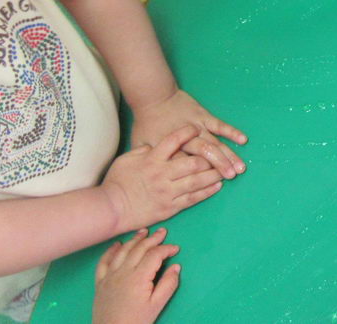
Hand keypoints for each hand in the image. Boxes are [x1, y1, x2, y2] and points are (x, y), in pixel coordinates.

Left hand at [93, 228, 179, 323]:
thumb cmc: (136, 321)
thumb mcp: (157, 306)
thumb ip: (168, 285)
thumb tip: (176, 266)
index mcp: (139, 277)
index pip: (154, 255)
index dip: (166, 249)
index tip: (175, 249)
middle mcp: (123, 272)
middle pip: (139, 249)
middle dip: (153, 239)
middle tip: (163, 232)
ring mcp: (109, 276)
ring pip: (122, 251)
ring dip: (134, 239)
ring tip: (144, 232)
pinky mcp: (100, 282)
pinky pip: (103, 262)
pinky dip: (111, 251)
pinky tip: (117, 245)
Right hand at [102, 125, 222, 232]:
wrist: (111, 209)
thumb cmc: (117, 182)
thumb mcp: (126, 159)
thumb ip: (143, 150)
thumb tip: (157, 144)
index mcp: (152, 159)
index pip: (173, 141)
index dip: (187, 132)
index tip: (195, 127)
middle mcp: (163, 174)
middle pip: (193, 162)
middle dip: (209, 157)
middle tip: (220, 153)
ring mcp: (168, 192)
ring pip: (197, 181)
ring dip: (214, 174)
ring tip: (225, 170)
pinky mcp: (171, 207)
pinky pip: (193, 198)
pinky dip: (207, 191)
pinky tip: (217, 186)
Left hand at [130, 89, 246, 179]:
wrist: (153, 97)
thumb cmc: (146, 123)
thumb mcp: (141, 146)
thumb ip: (150, 162)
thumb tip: (150, 179)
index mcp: (170, 151)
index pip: (186, 167)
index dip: (199, 176)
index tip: (211, 185)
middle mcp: (185, 141)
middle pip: (204, 155)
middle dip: (219, 166)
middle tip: (231, 177)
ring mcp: (196, 127)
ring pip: (214, 143)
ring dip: (228, 155)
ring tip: (240, 167)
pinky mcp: (203, 116)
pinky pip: (218, 125)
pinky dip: (231, 131)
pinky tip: (242, 139)